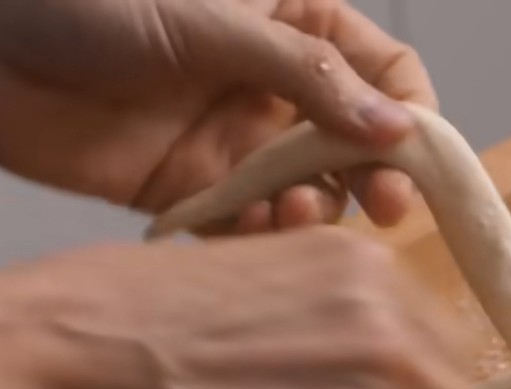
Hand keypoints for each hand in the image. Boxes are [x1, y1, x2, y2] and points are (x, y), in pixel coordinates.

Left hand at [0, 0, 433, 231]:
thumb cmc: (85, 1)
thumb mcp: (210, 21)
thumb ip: (307, 78)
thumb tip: (398, 130)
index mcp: (293, 22)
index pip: (386, 70)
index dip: (413, 113)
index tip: (418, 156)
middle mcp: (275, 86)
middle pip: (361, 142)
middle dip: (379, 176)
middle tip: (385, 207)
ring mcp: (237, 140)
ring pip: (312, 190)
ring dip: (319, 208)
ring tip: (299, 211)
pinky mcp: (196, 190)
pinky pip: (252, 225)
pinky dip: (265, 236)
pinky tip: (259, 229)